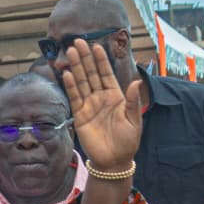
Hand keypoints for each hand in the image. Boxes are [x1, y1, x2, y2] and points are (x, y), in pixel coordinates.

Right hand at [59, 41, 141, 172]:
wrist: (114, 161)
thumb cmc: (127, 141)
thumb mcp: (134, 120)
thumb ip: (132, 101)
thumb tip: (136, 81)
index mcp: (116, 96)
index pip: (107, 73)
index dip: (101, 60)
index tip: (97, 45)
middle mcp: (101, 97)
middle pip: (91, 73)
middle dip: (85, 58)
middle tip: (78, 41)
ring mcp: (90, 105)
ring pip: (81, 82)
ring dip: (76, 67)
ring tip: (71, 52)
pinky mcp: (80, 116)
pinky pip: (75, 98)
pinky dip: (71, 86)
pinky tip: (67, 74)